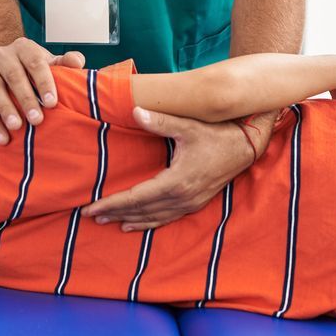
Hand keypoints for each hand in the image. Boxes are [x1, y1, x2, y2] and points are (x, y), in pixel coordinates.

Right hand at [0, 39, 84, 144]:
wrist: (5, 65)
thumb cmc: (33, 68)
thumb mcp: (50, 63)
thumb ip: (65, 63)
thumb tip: (77, 62)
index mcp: (24, 47)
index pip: (35, 62)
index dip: (44, 82)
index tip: (52, 103)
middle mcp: (3, 55)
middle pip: (13, 75)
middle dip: (25, 99)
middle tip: (37, 120)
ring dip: (5, 109)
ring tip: (16, 127)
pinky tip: (3, 137)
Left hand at [85, 108, 261, 232]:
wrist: (245, 146)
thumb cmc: (217, 134)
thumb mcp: (188, 126)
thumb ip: (160, 121)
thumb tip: (135, 111)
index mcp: (177, 182)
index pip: (136, 198)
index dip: (112, 203)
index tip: (91, 207)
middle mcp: (182, 198)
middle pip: (141, 211)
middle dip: (115, 213)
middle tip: (90, 216)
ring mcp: (190, 203)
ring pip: (153, 218)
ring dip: (129, 221)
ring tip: (107, 222)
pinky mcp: (195, 203)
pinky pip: (166, 218)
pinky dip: (148, 223)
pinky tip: (135, 224)